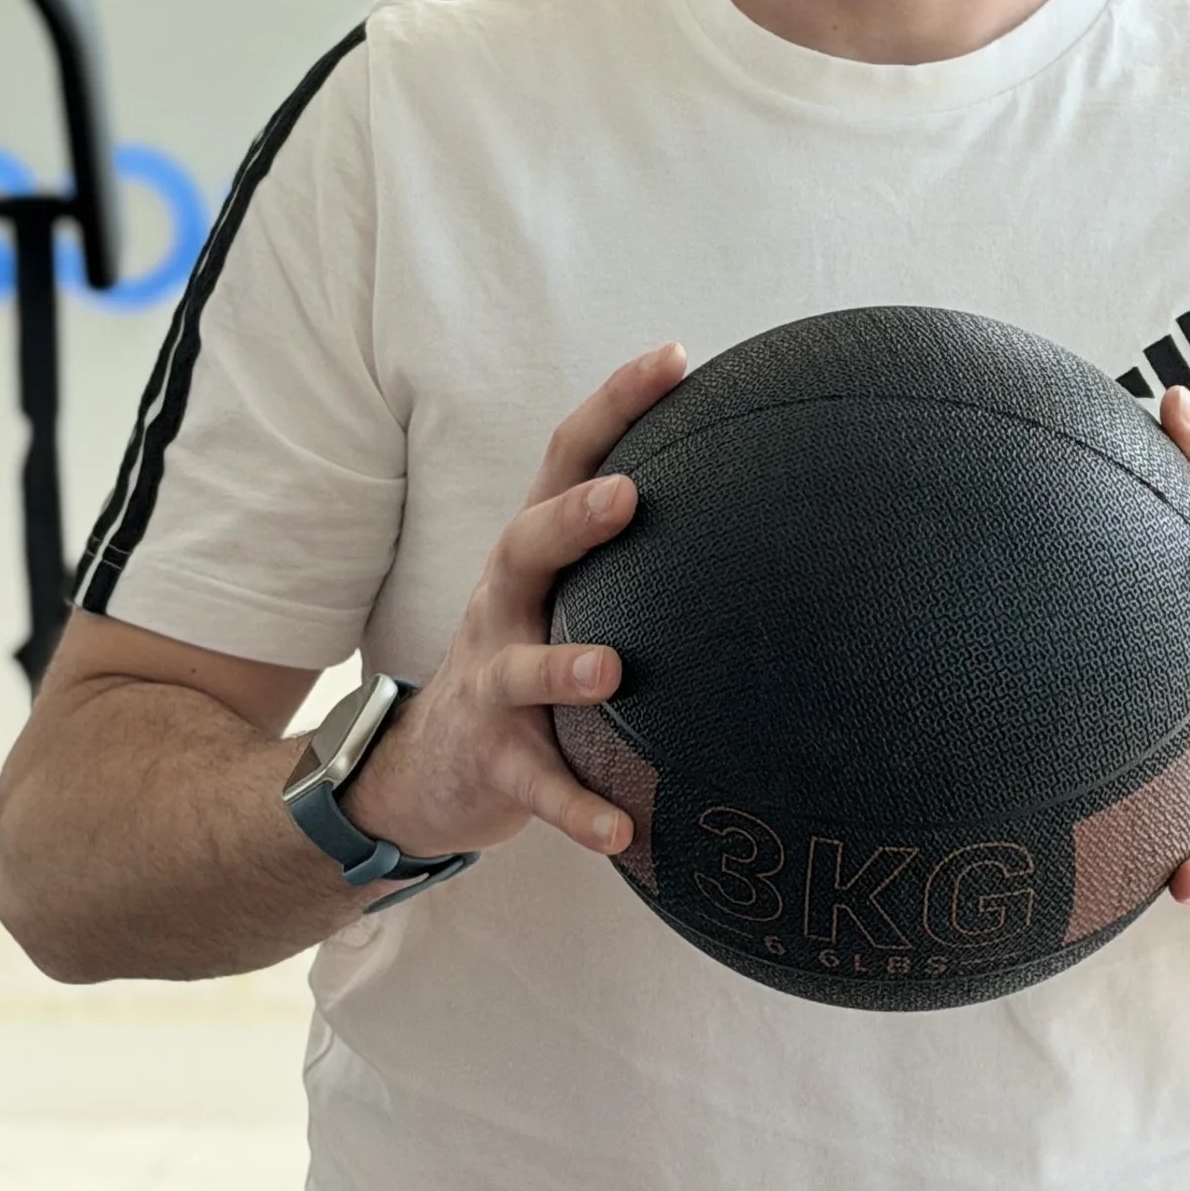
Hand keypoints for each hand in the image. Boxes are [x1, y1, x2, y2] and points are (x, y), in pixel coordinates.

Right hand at [343, 344, 685, 862]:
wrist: (426, 770)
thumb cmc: (529, 662)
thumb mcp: (566, 593)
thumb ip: (633, 547)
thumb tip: (763, 488)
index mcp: (534, 554)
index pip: (565, 459)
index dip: (614, 404)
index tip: (675, 357)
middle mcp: (504, 605)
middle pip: (525, 544)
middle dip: (572, 518)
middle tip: (628, 496)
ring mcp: (492, 684)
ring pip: (521, 669)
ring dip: (564, 668)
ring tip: (611, 670)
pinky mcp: (493, 762)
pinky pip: (536, 787)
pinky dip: (576, 809)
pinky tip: (624, 833)